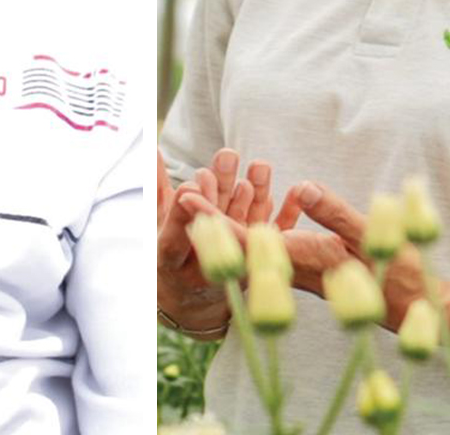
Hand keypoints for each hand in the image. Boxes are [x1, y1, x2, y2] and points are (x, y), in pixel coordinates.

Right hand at [158, 148, 274, 330]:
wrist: (194, 298)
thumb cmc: (173, 252)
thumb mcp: (158, 223)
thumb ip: (156, 188)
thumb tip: (153, 151)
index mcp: (172, 257)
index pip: (175, 237)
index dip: (181, 214)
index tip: (188, 187)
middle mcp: (203, 265)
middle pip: (213, 227)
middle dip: (221, 191)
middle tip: (227, 158)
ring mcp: (234, 263)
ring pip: (245, 228)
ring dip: (254, 197)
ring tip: (258, 168)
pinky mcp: (259, 260)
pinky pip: (274, 238)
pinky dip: (287, 215)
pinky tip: (296, 192)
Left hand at [190, 179, 433, 328]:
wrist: (413, 306)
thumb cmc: (398, 274)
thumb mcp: (371, 237)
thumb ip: (335, 213)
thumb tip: (300, 188)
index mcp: (301, 259)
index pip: (244, 239)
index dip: (212, 218)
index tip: (186, 198)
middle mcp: (291, 267)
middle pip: (237, 241)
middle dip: (209, 215)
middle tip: (182, 186)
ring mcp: (297, 268)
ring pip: (251, 242)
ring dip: (230, 215)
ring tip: (208, 186)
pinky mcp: (305, 265)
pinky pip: (270, 244)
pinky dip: (253, 221)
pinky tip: (246, 202)